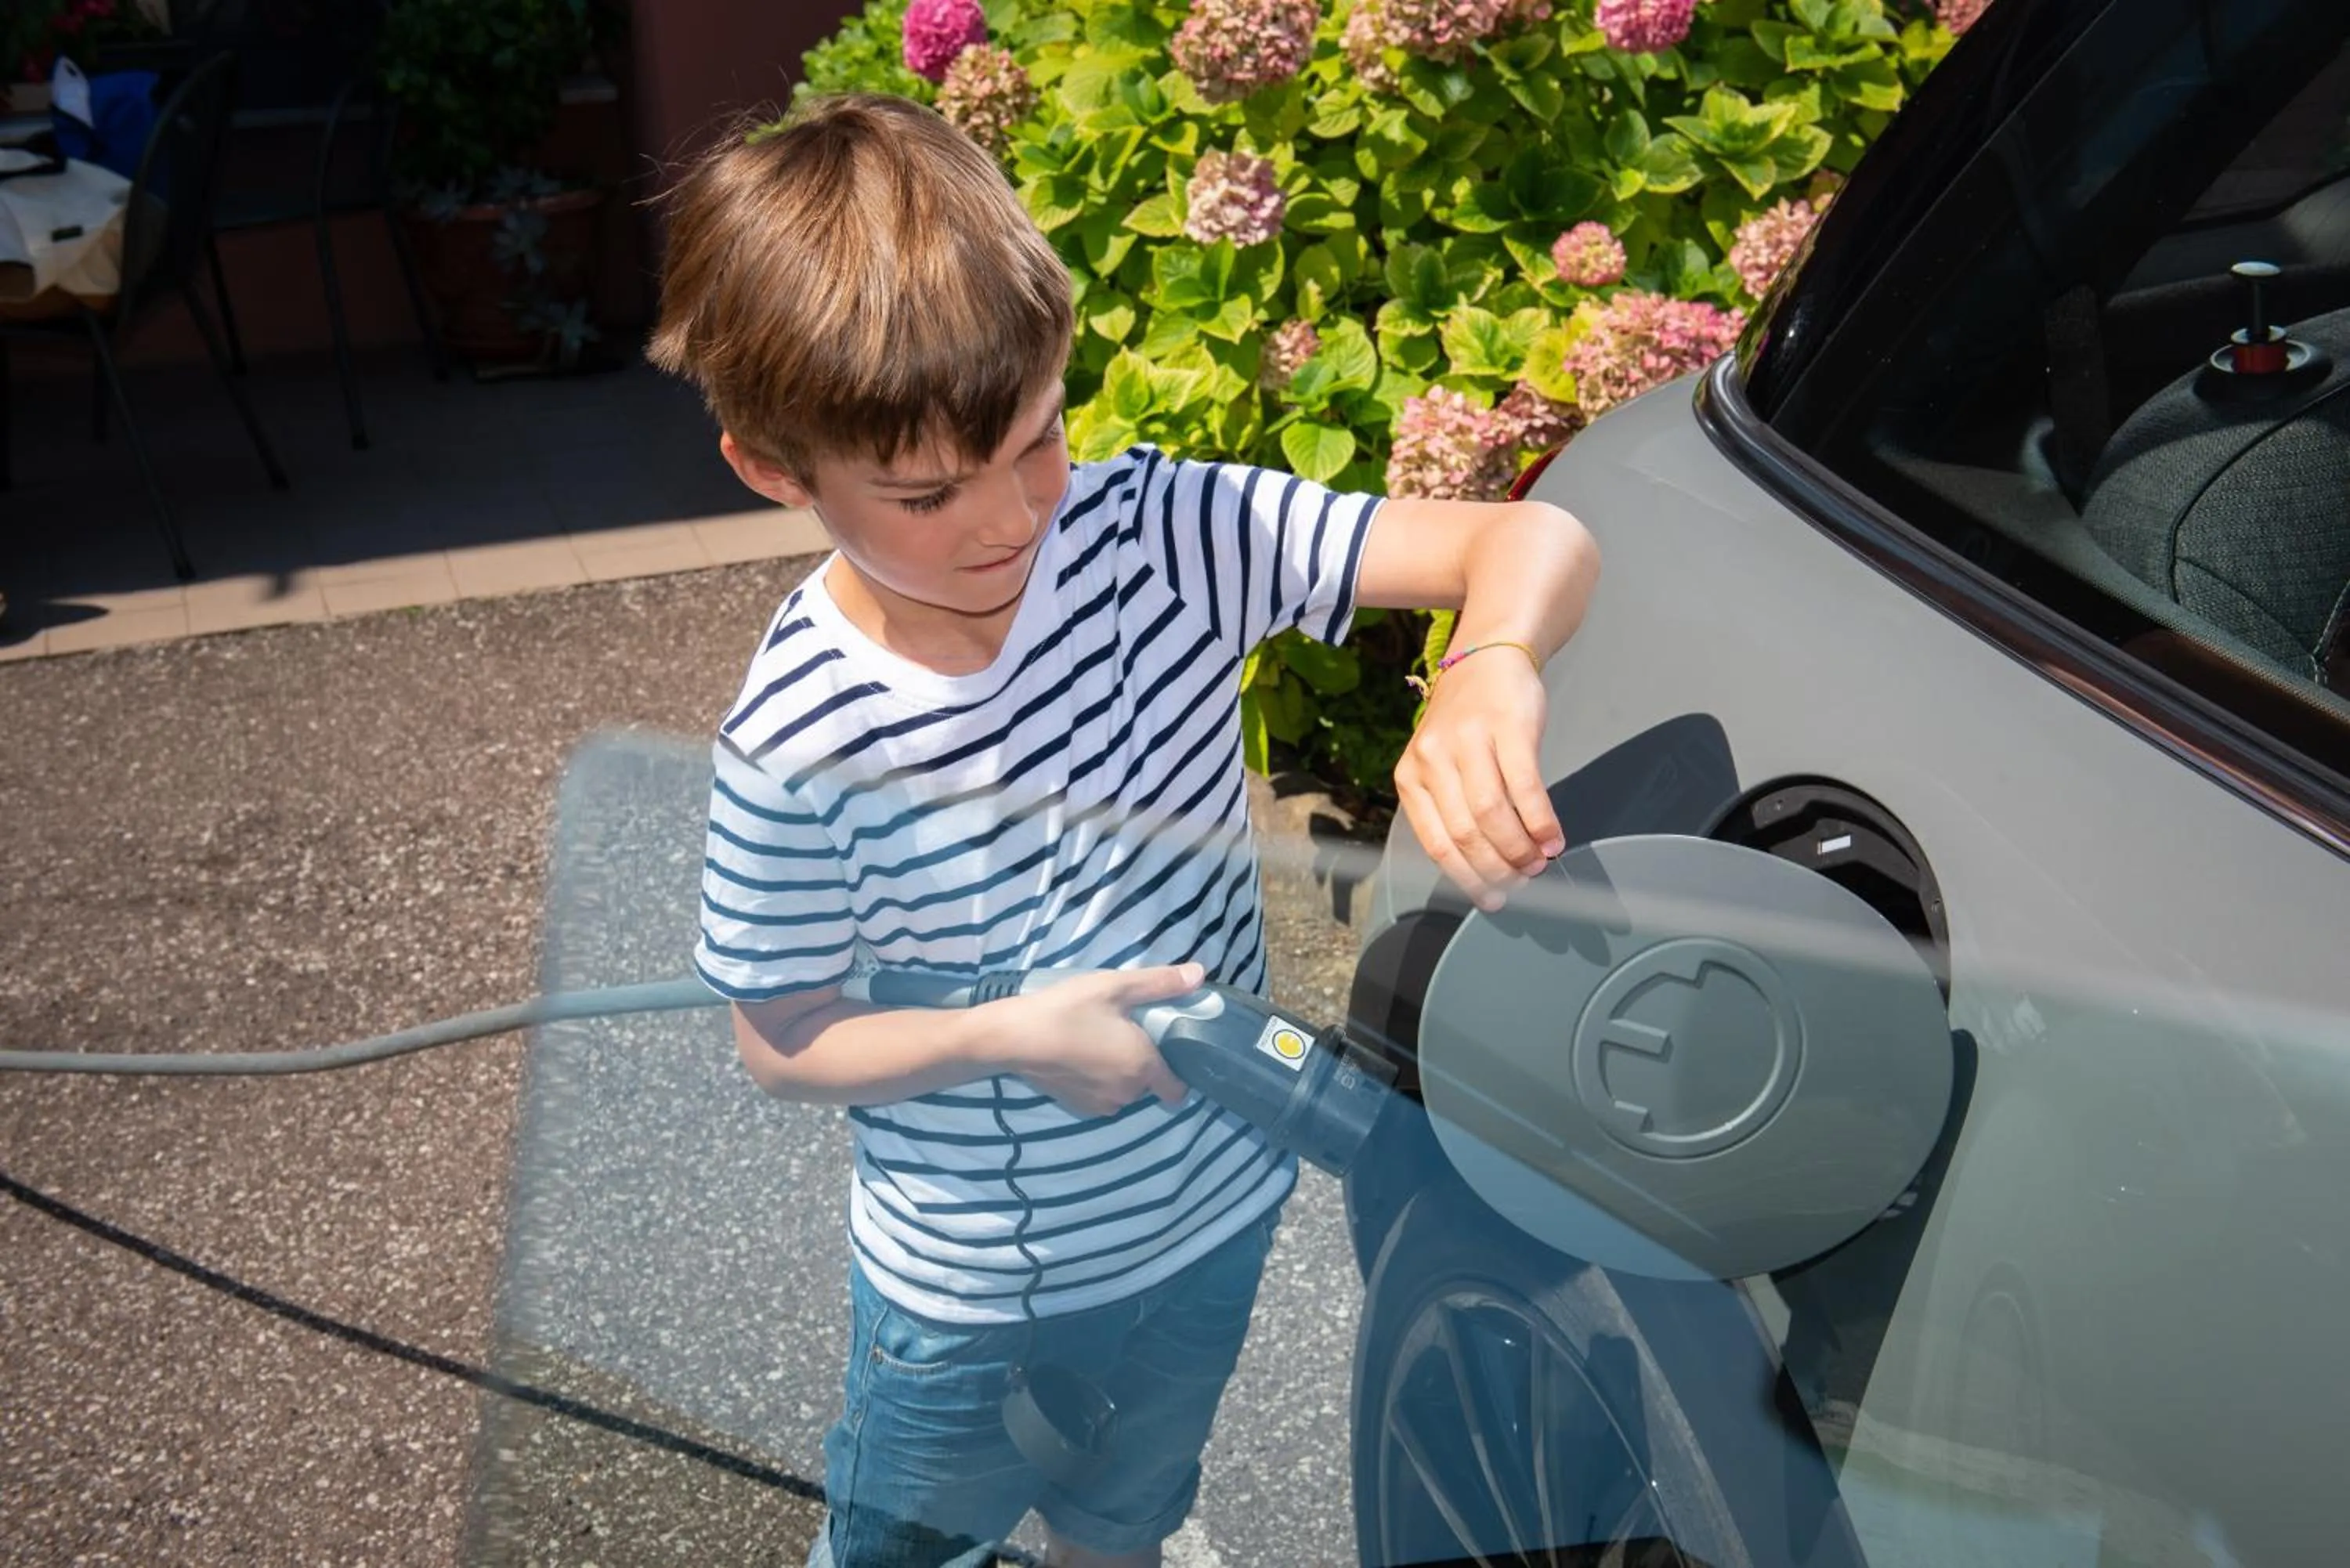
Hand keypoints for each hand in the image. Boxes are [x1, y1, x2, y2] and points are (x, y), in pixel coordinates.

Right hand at [989, 964, 1200, 1116]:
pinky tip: (1081, 1054)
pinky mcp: (1077, 1107)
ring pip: (1124, 1090)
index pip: (1178, 1090)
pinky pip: (1102, 1094)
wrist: (1013, 1038)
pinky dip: (1098, 1079)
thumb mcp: (1116, 987)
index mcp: (1143, 1068)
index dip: (1179, 1071)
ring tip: (1101, 1039)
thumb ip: (1161, 983)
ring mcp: (1101, 1105)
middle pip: (1149, 1084)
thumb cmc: (1069, 1010)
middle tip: (1127, 1030)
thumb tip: (1202, 975)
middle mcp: (1127, 1094)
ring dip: (1120, 1072)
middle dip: (1144, 1062)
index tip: (1168, 1046)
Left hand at [1395, 647, 1564, 912]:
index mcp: (1411, 776)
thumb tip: (1482, 867)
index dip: (1468, 878)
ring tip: (1540, 863)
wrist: (1489, 656)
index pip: (1436, 843)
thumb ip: (1451, 807)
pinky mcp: (1507, 727)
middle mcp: (1432, 759)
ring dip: (1521, 849)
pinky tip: (1553, 838)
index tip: (1492, 898)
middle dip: (1498, 869)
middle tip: (1523, 883)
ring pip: (1493, 815)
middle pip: (1466, 834)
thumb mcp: (1441, 762)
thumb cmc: (1467, 720)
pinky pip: (1525, 787)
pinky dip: (1541, 821)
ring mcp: (1469, 741)